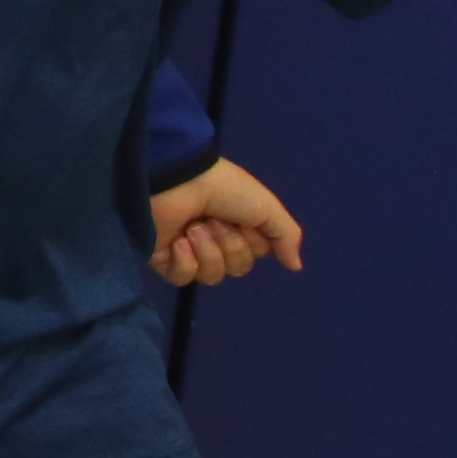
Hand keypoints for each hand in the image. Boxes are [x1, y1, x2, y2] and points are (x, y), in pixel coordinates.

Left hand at [147, 156, 305, 287]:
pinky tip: (179, 242)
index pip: (252, 258)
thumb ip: (286, 237)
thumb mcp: (266, 208)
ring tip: (194, 227)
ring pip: (211, 277)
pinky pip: (182, 279)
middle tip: (214, 221)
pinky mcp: (160, 258)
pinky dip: (185, 261)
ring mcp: (185, 251)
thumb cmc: (224, 189)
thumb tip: (295, 267)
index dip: (252, 243)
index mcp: (234, 228)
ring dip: (208, 250)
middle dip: (229, 245)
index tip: (243, 221)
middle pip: (235, 269)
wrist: (180, 178)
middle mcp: (211, 241)